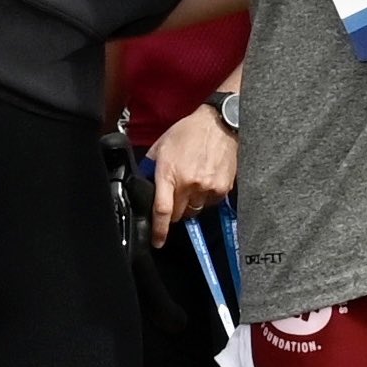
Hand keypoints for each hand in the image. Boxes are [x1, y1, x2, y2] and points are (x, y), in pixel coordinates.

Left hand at [148, 100, 240, 223]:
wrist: (219, 124)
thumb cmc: (188, 132)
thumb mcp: (161, 146)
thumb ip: (151, 168)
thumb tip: (144, 185)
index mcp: (169, 173)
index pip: (162, 210)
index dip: (159, 230)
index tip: (157, 241)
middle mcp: (188, 184)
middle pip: (178, 215)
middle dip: (173, 209)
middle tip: (175, 193)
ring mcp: (207, 188)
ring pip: (194, 211)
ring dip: (190, 203)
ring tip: (192, 182)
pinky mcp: (222, 189)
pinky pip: (210, 204)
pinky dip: (205, 198)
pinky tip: (205, 180)